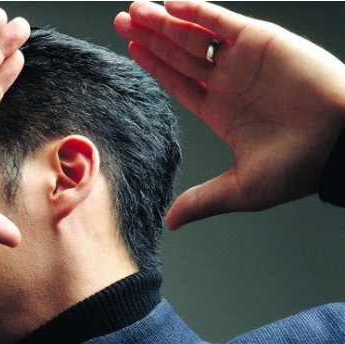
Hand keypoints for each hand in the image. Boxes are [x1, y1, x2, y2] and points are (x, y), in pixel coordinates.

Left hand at [115, 0, 344, 229]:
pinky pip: (222, 22)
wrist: (341, 144)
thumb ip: (202, 200)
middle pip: (178, 55)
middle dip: (149, 38)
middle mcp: (227, 83)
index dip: (153, 67)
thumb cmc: (298, 168)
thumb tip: (170, 223)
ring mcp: (242, 61)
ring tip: (134, 12)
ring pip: (193, 36)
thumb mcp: (240, 189)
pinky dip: (197, 13)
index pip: (177, 83)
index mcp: (219, 111)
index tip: (132, 51)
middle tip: (120, 23)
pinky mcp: (261, 41)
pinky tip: (171, 5)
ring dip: (164, 23)